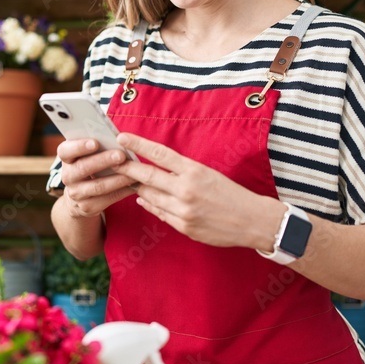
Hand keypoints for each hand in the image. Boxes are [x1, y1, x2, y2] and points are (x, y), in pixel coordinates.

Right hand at [57, 139, 137, 220]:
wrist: (79, 195)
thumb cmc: (90, 164)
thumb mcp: (87, 154)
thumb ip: (97, 145)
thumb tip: (119, 138)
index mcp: (66, 158)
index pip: (65, 151)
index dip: (79, 146)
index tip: (95, 142)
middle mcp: (67, 176)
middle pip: (83, 168)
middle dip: (103, 160)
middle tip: (121, 155)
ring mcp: (76, 193)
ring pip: (98, 186)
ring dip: (118, 178)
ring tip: (134, 172)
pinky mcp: (88, 207)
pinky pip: (108, 199)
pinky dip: (123, 191)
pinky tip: (135, 184)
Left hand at [111, 133, 282, 249]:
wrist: (252, 220)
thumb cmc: (230, 193)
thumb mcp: (207, 174)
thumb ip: (181, 171)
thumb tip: (155, 167)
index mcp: (194, 170)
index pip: (159, 153)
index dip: (138, 144)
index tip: (121, 137)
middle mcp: (186, 189)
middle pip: (147, 176)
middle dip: (126, 169)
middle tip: (112, 162)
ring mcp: (183, 210)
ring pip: (149, 196)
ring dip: (139, 188)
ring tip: (130, 181)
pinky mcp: (184, 227)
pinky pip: (159, 213)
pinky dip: (150, 204)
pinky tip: (144, 199)